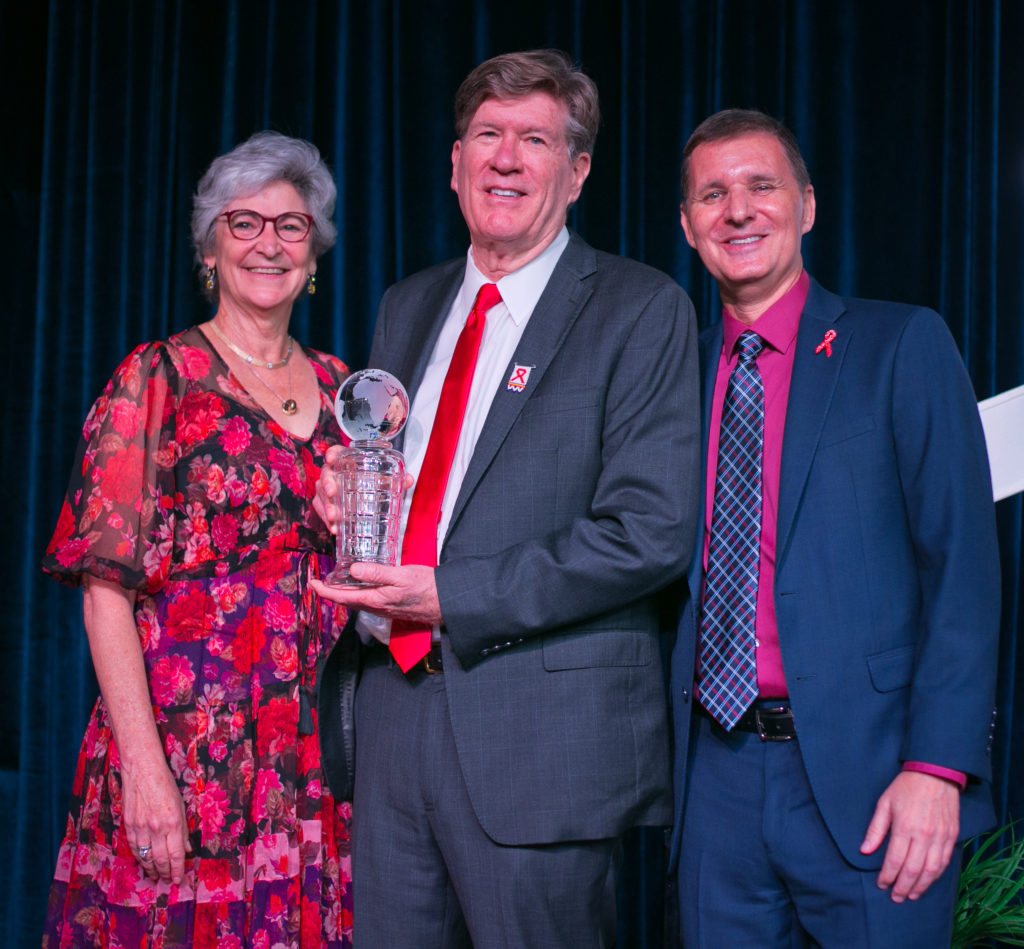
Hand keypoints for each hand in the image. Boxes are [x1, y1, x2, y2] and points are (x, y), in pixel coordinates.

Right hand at [121, 754, 191, 884]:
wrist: (142, 770)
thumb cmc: (165, 784)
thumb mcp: (180, 804)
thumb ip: (183, 829)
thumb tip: (186, 849)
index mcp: (173, 822)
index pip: (176, 854)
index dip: (178, 870)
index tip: (179, 880)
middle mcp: (156, 828)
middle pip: (160, 860)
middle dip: (165, 874)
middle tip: (167, 881)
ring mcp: (140, 828)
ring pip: (145, 858)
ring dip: (151, 870)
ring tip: (156, 877)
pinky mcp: (128, 826)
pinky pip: (134, 849)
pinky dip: (140, 859)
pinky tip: (144, 864)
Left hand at [309, 563, 441, 626]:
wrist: (445, 602)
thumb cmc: (426, 587)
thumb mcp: (401, 575)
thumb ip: (377, 573)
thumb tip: (353, 570)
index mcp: (374, 599)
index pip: (341, 598)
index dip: (323, 591)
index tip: (312, 583)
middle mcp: (376, 607)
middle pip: (345, 602)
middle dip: (330, 593)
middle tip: (320, 581)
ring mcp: (383, 609)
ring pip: (356, 603)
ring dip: (343, 594)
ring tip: (335, 583)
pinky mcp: (390, 607)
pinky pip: (366, 602)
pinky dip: (356, 594)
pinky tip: (360, 586)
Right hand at [312, 446, 414, 533]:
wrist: (366, 501)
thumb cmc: (372, 484)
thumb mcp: (384, 481)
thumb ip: (396, 480)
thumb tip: (409, 480)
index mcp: (347, 462)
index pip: (337, 453)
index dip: (332, 453)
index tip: (331, 458)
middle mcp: (335, 474)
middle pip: (326, 474)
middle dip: (327, 483)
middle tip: (332, 493)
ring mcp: (328, 489)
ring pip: (321, 494)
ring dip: (326, 506)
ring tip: (334, 516)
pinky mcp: (325, 504)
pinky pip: (321, 510)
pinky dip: (326, 520)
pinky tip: (335, 528)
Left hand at [859, 771, 959, 901]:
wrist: (935, 774)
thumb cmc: (906, 787)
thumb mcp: (884, 803)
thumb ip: (875, 829)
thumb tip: (864, 851)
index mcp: (904, 827)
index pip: (894, 860)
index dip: (887, 875)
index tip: (881, 884)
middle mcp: (924, 836)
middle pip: (913, 870)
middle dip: (903, 886)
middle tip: (896, 897)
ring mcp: (940, 837)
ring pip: (931, 871)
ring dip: (921, 886)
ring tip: (911, 895)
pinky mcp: (952, 837)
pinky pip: (945, 862)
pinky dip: (936, 876)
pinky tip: (928, 881)